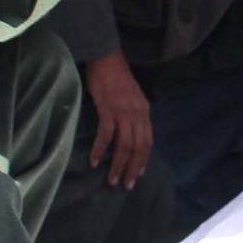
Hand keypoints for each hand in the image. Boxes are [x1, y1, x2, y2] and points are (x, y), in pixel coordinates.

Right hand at [84, 50, 152, 188]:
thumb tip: (131, 131)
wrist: (106, 57)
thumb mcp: (133, 96)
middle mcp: (137, 113)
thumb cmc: (116, 76)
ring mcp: (123, 111)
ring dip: (118, 164)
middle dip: (133, 168)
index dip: (143, 160)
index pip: (148, 141)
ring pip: (124, 145)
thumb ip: (134, 113)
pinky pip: (106, 134)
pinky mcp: (107, 108)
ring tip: (111, 179)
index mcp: (144, 111)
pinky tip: (94, 160)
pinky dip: (101, 149)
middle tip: (126, 184)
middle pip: (139, 147)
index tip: (137, 174)